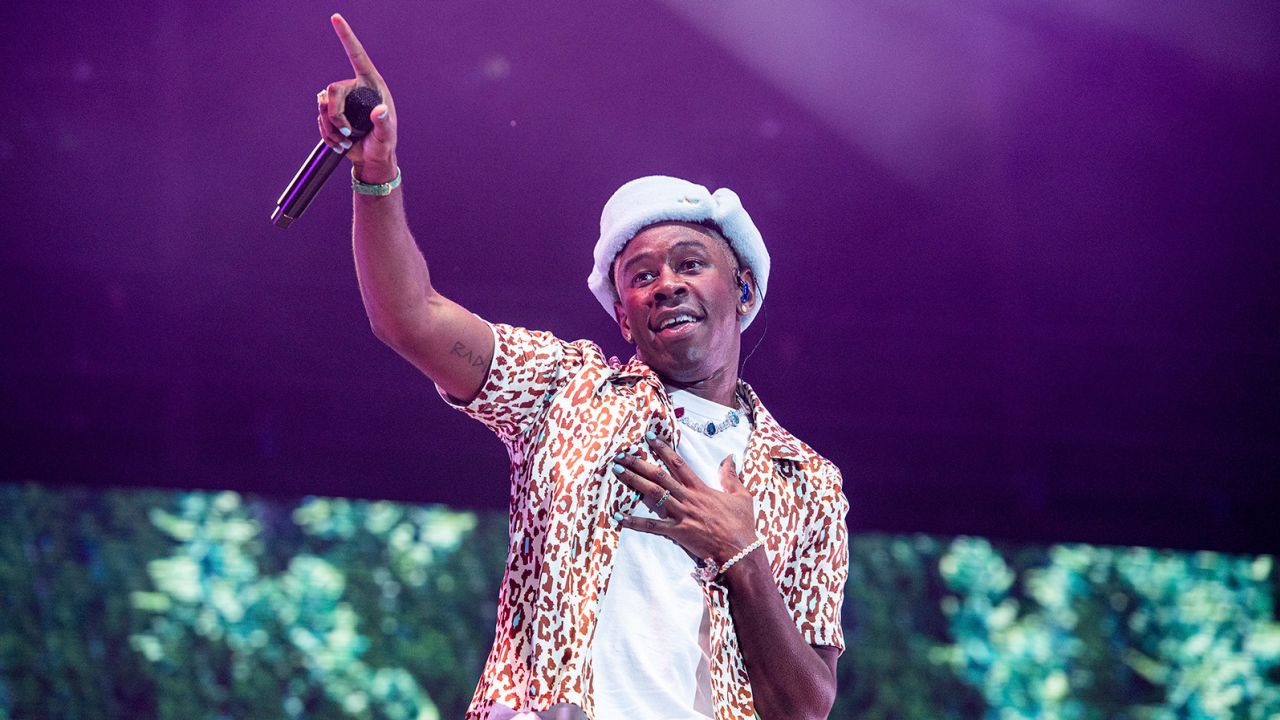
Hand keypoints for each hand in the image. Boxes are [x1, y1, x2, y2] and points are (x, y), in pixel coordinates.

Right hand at [317, 14, 397, 181]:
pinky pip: (319, 118)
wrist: (372, 159)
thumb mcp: (387, 137)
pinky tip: (340, 144)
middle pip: (332, 90)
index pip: (356, 56)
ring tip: (346, 141)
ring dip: (330, 127)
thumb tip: (380, 111)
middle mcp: (355, 88)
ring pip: (322, 105)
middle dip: (334, 114)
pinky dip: (327, 134)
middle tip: (346, 132)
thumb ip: (384, 125)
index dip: (346, 37)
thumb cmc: (384, 145)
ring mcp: (343, 100)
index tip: (335, 18)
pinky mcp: (332, 113)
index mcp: (372, 84)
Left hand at [612, 433, 757, 563]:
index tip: (650, 438)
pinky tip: (619, 516)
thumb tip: (729, 458)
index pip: (678, 464)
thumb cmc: (742, 524)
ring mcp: (681, 515)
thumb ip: (732, 477)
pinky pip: (652, 526)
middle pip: (659, 476)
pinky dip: (634, 522)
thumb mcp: (741, 496)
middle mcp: (688, 498)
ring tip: (617, 471)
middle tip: (622, 453)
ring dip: (633, 481)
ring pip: (653, 494)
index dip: (663, 449)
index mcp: (701, 488)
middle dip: (639, 463)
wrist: (740, 551)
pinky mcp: (677, 532)